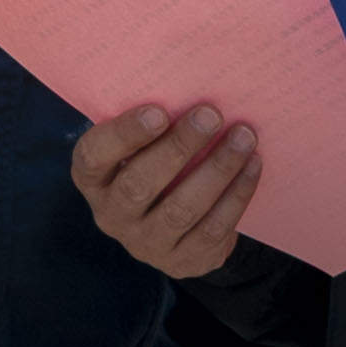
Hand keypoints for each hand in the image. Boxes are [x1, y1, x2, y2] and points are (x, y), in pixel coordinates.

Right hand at [73, 103, 262, 279]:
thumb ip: (151, 125)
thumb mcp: (140, 148)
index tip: (159, 111)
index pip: (93, 156)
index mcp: (93, 179)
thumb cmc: (156, 165)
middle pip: (139, 184)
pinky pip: (212, 229)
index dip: (124, 134)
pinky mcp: (182, 261)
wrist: (174, 229)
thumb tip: (188, 85)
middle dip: (179, 147)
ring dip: (217, 168)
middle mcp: (111, 216)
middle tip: (211, 115)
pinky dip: (237, 195)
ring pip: (182, 209)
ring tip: (243, 136)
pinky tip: (252, 166)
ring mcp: (145, 244)